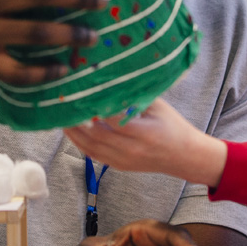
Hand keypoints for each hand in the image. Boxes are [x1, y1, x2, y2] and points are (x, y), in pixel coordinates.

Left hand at [63, 100, 226, 187]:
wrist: (184, 157)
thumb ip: (135, 96)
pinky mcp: (119, 166)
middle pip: (96, 136)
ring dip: (74, 134)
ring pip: (91, 148)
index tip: (81, 94)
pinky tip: (72, 131)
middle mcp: (132, 149)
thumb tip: (113, 79)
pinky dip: (80, 144)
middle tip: (63, 105)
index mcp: (144, 132)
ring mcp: (124, 161)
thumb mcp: (158, 106)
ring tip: (62, 117)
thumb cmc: (172, 126)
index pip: (112, 120)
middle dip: (76, 122)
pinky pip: (94, 156)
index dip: (94, 109)